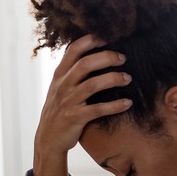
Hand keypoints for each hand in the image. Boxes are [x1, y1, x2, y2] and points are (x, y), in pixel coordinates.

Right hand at [32, 34, 132, 175]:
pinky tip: (128, 103)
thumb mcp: (60, 88)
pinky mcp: (75, 118)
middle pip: (85, 64)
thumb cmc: (59, 110)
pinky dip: (115, 105)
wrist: (48, 139)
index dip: (90, 40)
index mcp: (60, 75)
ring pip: (92, 85)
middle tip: (123, 58)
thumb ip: (73, 72)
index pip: (73, 50)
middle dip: (106, 58)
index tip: (108, 37)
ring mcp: (68, 102)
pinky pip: (98, 109)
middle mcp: (63, 85)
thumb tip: (95, 55)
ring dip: (113, 79)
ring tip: (128, 78)